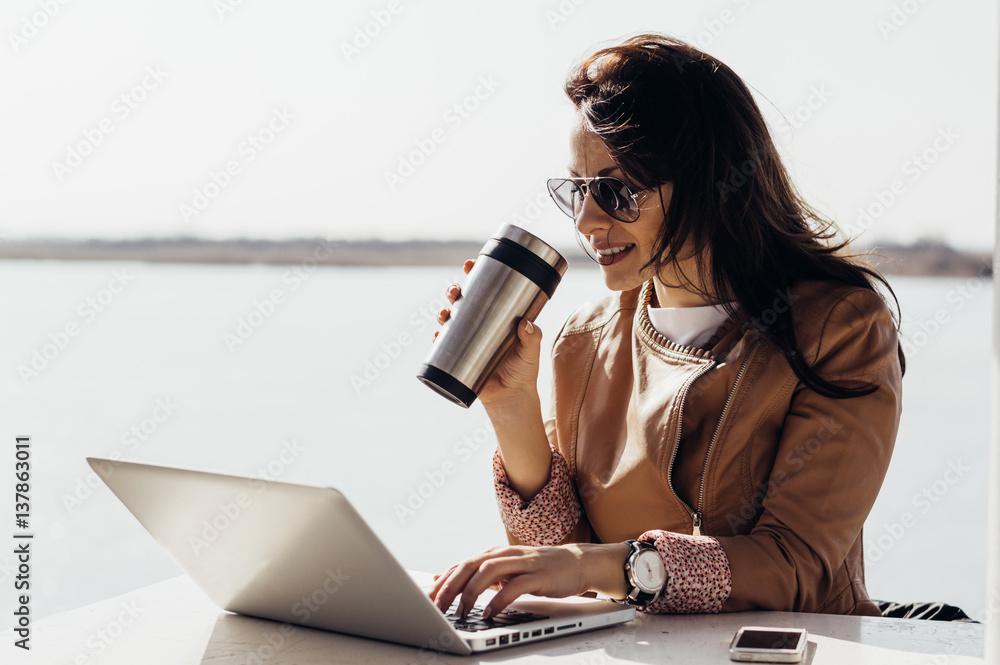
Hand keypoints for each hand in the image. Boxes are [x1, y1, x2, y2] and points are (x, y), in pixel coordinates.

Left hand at [428, 543, 630, 619]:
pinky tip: (489, 613)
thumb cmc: (540, 569)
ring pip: (488, 571)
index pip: (462, 564)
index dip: (443, 581)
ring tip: (461, 612)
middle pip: (469, 565)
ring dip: (471, 592)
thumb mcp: (507, 570)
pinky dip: (498, 600)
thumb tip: (449, 581)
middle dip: (449, 586)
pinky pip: (514, 586)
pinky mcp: (538, 575)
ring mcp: (522, 563)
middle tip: (436, 607)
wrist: (578, 563)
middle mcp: (505, 554)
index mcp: (495, 554)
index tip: (428, 597)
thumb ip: (482, 575)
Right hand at [436, 260, 542, 405]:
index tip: (469, 264)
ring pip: (450, 319)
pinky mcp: (458, 358)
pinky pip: (443, 345)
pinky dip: (438, 338)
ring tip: (445, 312)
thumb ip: (532, 338)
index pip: (484, 289)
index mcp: (497, 316)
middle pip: (462, 301)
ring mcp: (467, 340)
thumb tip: (526, 324)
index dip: (475, 274)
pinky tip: (438, 334)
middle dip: (454, 291)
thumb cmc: (524, 371)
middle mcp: (479, 325)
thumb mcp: (531, 352)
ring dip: (443, 311)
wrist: (512, 398)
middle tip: (455, 291)